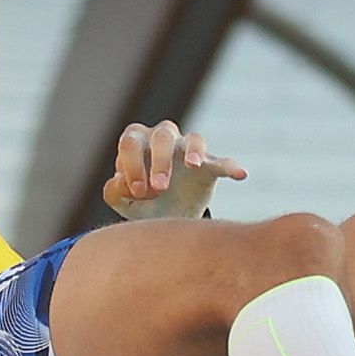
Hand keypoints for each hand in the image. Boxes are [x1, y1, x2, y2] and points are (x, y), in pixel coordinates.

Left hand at [102, 119, 247, 220]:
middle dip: (160, 160)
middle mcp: (162, 139)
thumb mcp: (123, 202)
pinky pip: (222, 162)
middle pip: (163, 135)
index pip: (130, 142)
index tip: (137, 192)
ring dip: (193, 152)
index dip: (132, 165)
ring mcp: (188, 151)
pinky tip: (240, 175)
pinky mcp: (209, 167)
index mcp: (137, 142)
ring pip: (194, 138)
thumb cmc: (140, 203)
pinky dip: (231, 166)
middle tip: (160, 188)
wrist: (167, 220)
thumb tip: (123, 183)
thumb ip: (114, 192)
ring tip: (193, 166)